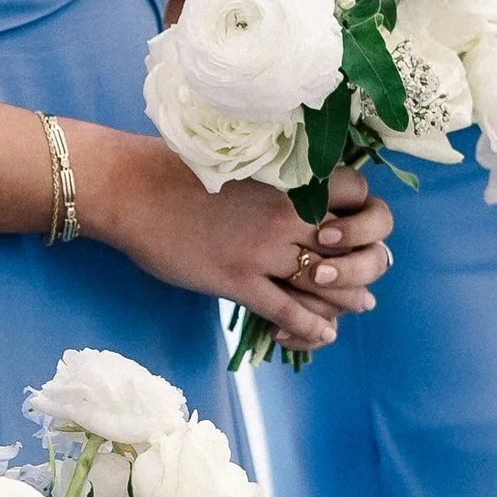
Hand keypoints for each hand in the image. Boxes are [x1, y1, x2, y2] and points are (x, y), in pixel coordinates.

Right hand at [73, 125, 392, 347]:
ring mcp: (263, 250)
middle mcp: (286, 215)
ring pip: (327, 283)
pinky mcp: (238, 280)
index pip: (356, 194)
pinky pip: (289, 309)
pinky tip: (322, 333)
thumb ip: (275, 180)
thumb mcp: (241, 163)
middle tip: (364, 281)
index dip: (363, 215)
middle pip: (351, 246)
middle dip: (364, 267)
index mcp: (289, 179)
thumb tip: (295, 193)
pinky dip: (311, 325)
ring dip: (345, 300)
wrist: (132, 189)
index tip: (354, 227)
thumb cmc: (177, 169)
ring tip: (354, 308)